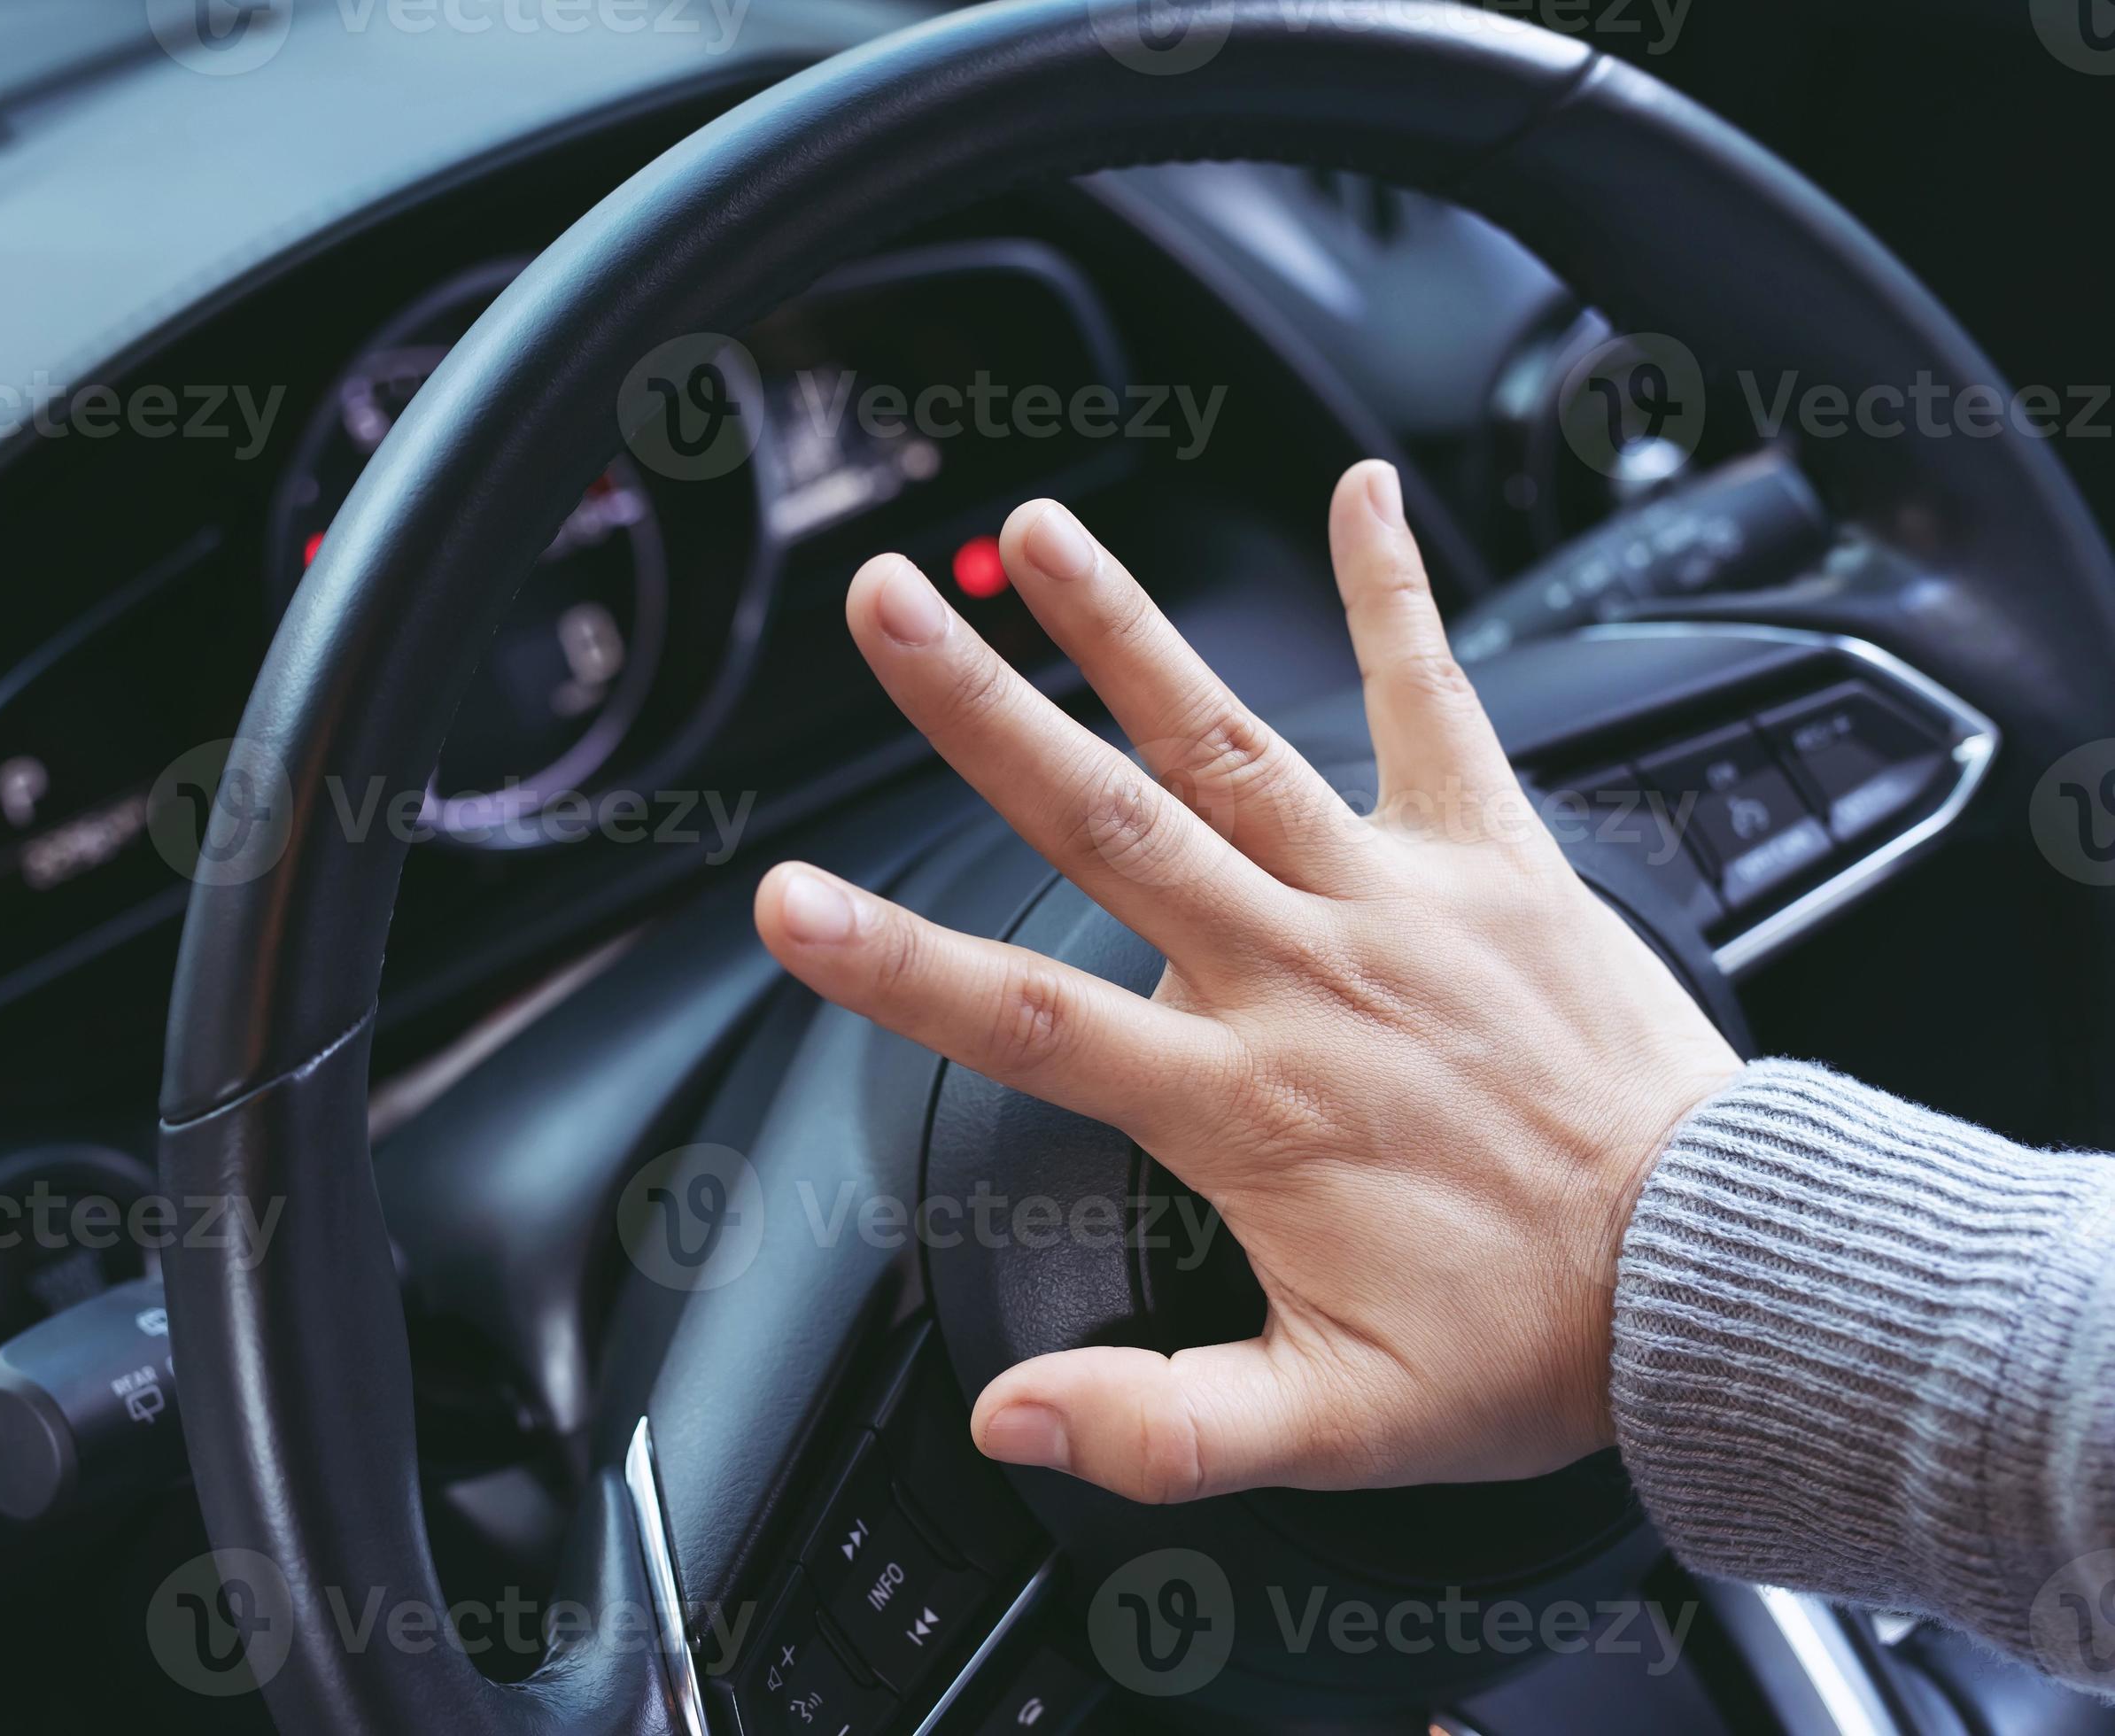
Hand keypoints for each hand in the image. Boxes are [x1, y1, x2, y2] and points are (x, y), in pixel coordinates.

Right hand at [752, 461, 1740, 1501]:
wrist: (1717, 1276)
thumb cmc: (1527, 1343)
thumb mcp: (1336, 1426)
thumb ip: (1162, 1424)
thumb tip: (1008, 1418)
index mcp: (1244, 1101)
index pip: (1030, 1021)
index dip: (893, 962)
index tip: (786, 898)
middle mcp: (1303, 973)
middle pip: (1110, 823)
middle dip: (984, 710)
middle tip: (888, 607)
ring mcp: (1395, 900)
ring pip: (1233, 743)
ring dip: (1127, 631)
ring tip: (1038, 529)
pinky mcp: (1492, 856)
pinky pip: (1435, 704)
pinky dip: (1397, 594)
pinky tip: (1362, 492)